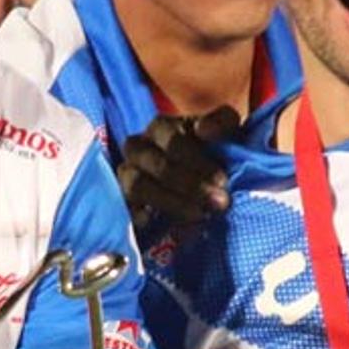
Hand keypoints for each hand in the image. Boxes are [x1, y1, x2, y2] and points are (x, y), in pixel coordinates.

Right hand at [117, 107, 238, 229]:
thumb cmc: (215, 150)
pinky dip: (146, 217)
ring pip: (137, 186)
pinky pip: (126, 209)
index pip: (171, 141)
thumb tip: (204, 130)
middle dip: (189, 185)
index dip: (196, 160)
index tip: (223, 180)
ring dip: (171, 202)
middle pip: (155, 165)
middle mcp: (137, 147)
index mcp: (160, 127)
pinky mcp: (123, 201)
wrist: (205, 179)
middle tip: (219, 203)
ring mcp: (127, 174)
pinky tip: (172, 225)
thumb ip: (221, 122)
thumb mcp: (225, 130)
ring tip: (200, 214)